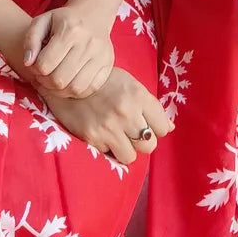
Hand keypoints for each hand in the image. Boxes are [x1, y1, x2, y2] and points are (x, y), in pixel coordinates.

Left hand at [22, 4, 114, 99]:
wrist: (93, 15)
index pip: (45, 64)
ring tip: (54, 81)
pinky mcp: (108, 65)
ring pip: (74, 88)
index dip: (35, 70)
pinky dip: (76, 91)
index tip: (35, 65)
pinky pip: (90, 89)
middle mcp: (88, 44)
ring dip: (60, 90)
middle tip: (43, 75)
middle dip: (45, 82)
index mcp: (69, 31)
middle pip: (59, 80)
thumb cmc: (63, 20)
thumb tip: (28, 62)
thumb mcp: (42, 21)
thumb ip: (31, 40)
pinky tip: (69, 82)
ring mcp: (100, 56)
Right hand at [42, 67, 173, 164]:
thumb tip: (169, 128)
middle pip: (149, 146)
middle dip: (141, 142)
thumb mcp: (129, 84)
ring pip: (131, 156)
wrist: (67, 80)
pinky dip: (106, 147)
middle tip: (130, 132)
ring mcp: (109, 126)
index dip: (156, 129)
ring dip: (125, 149)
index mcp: (138, 95)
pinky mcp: (92, 137)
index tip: (147, 125)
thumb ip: (149, 105)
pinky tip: (100, 133)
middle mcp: (126, 112)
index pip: (162, 128)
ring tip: (117, 136)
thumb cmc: (103, 82)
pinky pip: (108, 154)